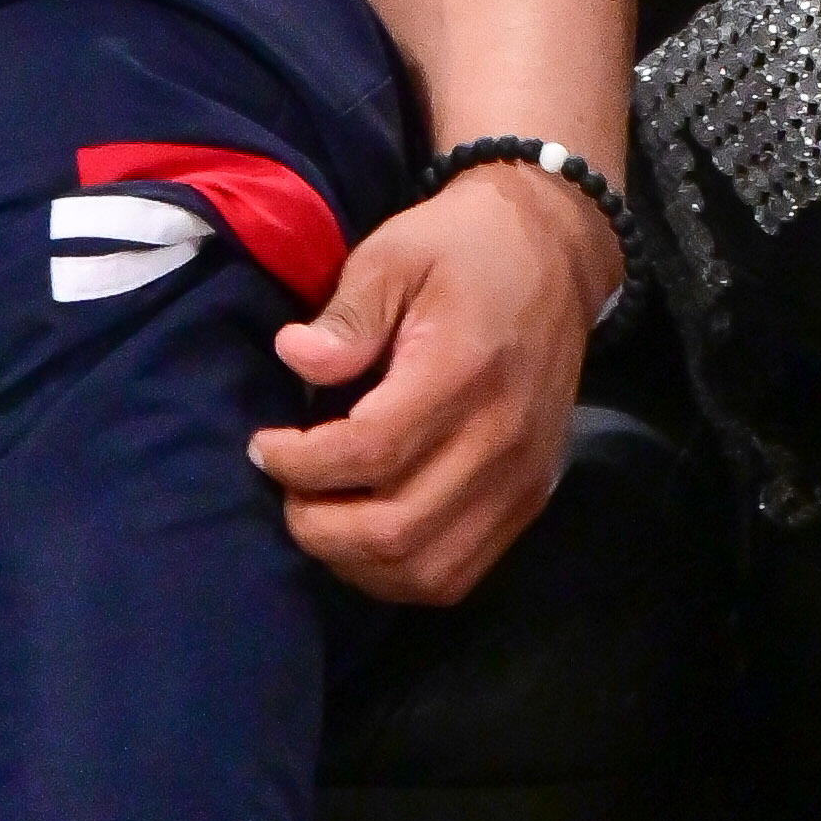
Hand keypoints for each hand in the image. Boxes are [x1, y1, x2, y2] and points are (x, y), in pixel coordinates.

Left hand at [249, 166, 615, 605]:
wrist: (557, 255)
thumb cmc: (465, 248)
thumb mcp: (396, 253)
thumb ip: (348, 313)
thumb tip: (294, 358)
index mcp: (465, 371)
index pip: (371, 452)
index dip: (300, 462)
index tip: (263, 444)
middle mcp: (502, 438)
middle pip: (395, 530)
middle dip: (316, 524)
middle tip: (287, 486)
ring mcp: (522, 478)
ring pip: (426, 570)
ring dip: (355, 560)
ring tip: (322, 514)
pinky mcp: (530, 499)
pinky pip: (458, 572)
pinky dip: (401, 571)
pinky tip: (367, 534)